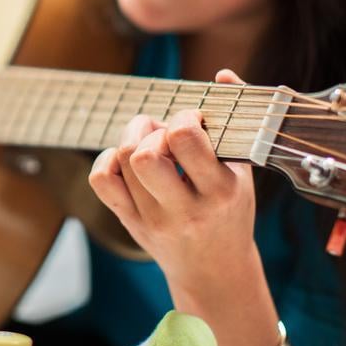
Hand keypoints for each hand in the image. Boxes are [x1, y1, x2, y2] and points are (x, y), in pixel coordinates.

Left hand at [88, 69, 258, 290]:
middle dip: (150, 128)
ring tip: (151, 140)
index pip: (185, 140)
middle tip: (164, 130)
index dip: (184, 117)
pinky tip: (129, 160)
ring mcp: (153, 220)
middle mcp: (185, 209)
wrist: (214, 271)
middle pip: (144, 155)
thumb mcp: (243, 171)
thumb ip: (236, 121)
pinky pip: (102, 180)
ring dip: (132, 137)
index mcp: (220, 192)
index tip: (194, 120)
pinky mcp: (130, 222)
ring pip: (122, 162)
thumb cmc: (231, 210)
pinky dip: (109, 159)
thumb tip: (224, 75)